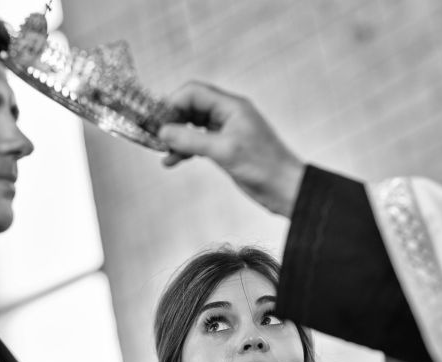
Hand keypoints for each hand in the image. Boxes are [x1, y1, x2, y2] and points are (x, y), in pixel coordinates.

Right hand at [158, 81, 303, 217]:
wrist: (286, 189)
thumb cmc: (264, 167)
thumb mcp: (223, 151)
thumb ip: (191, 140)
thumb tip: (163, 131)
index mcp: (231, 107)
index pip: (193, 92)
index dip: (172, 103)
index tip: (157, 120)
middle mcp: (228, 115)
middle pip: (191, 107)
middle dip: (172, 119)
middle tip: (155, 135)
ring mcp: (227, 131)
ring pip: (193, 126)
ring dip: (177, 136)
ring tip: (163, 150)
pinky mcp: (226, 148)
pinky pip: (199, 143)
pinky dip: (185, 150)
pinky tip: (173, 160)